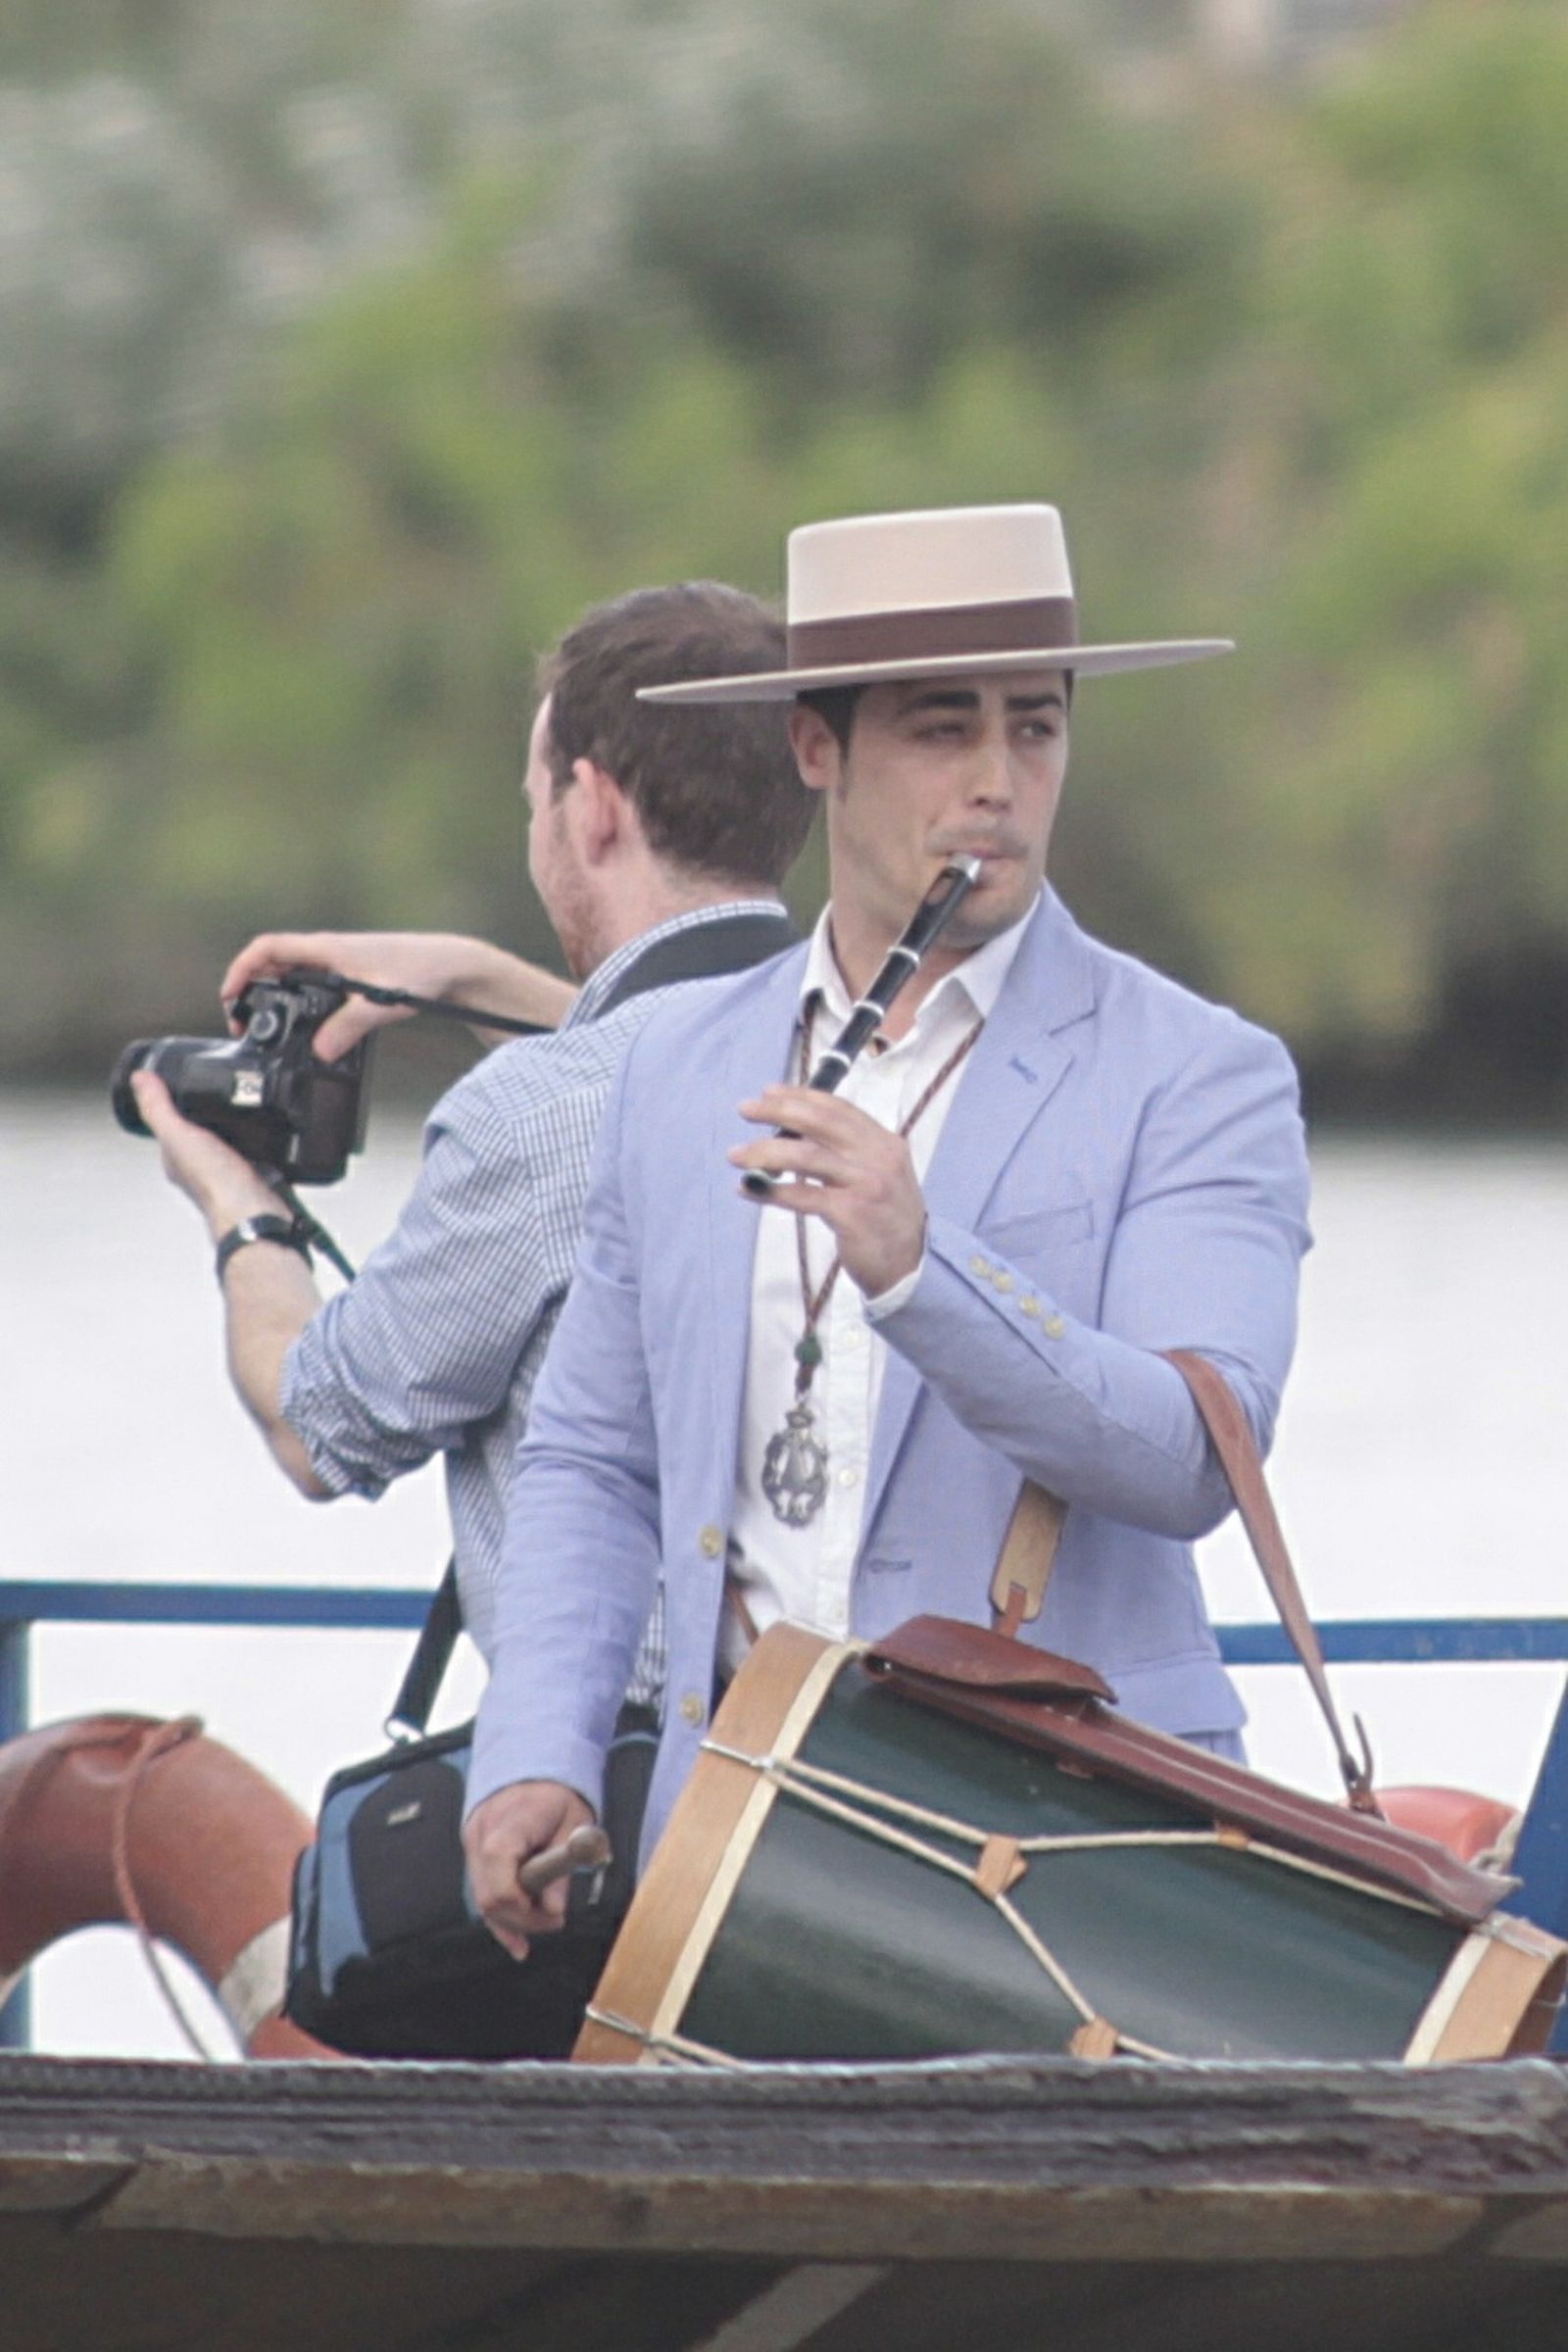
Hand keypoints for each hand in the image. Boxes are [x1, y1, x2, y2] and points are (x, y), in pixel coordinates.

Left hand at [130, 1070, 281, 1232]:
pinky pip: (252, 1149)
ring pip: (226, 1141)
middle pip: (199, 1132)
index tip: (179, 1082)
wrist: (256, 1211)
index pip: (168, 1126)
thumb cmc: (216, 1184)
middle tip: (215, 1088)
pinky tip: (263, 1125)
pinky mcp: (255, 1172)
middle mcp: (200, 1168)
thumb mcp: (180, 1136)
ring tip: (242, 1101)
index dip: (172, 1104)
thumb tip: (139, 1079)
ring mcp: (229, 1171)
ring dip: (233, 1124)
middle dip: (207, 1113)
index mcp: (176, 1160)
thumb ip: (159, 1108)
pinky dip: (256, 1136)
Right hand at [219, 931, 577, 1060]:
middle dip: (252, 991)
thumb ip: (347, 1028)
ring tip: (269, 1030)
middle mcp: (331, 952)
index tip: (230, 998)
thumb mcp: (380, 1002)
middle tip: (245, 1024)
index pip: (268, 948)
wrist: (455, 966)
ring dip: (276, 999)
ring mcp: (342, 964)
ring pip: (295, 977)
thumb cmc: (421, 972)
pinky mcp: (356, 978)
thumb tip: (319, 1052)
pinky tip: (308, 1030)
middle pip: (275, 964)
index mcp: (328, 949)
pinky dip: (303, 1006)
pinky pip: (316, 988)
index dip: (241, 969)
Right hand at [462, 1779, 596, 1960]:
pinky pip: (482, 1890)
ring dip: (511, 1922)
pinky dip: (500, 1915)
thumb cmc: (556, 1793)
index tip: (553, 1916)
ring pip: (482, 1898)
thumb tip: (553, 1909)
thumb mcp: (575, 1823)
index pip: (500, 1874)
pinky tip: (516, 1939)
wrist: (533, 1762)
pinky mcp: (473, 1850)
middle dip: (521, 1920)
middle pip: (488, 1895)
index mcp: (510, 1821)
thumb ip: (563, 1865)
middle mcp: (482, 1833)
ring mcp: (473, 1842)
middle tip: (554, 1921)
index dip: (524, 1906)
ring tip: (542, 1927)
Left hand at [729, 1085, 926, 1298]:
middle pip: (820, 1124)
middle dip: (778, 1112)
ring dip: (764, 1152)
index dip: (801, 1096)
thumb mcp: (877, 1175)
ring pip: (806, 1157)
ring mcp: (866, 1185)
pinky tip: (747, 1188)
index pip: (838, 1109)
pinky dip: (770, 1190)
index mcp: (884, 1142)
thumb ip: (846, 1152)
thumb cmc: (884, 1218)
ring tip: (735, 1155)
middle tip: (745, 1110)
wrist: (908, 1265)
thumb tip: (790, 1133)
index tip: (769, 1092)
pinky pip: (802, 1196)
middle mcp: (878, 1157)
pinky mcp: (851, 1213)